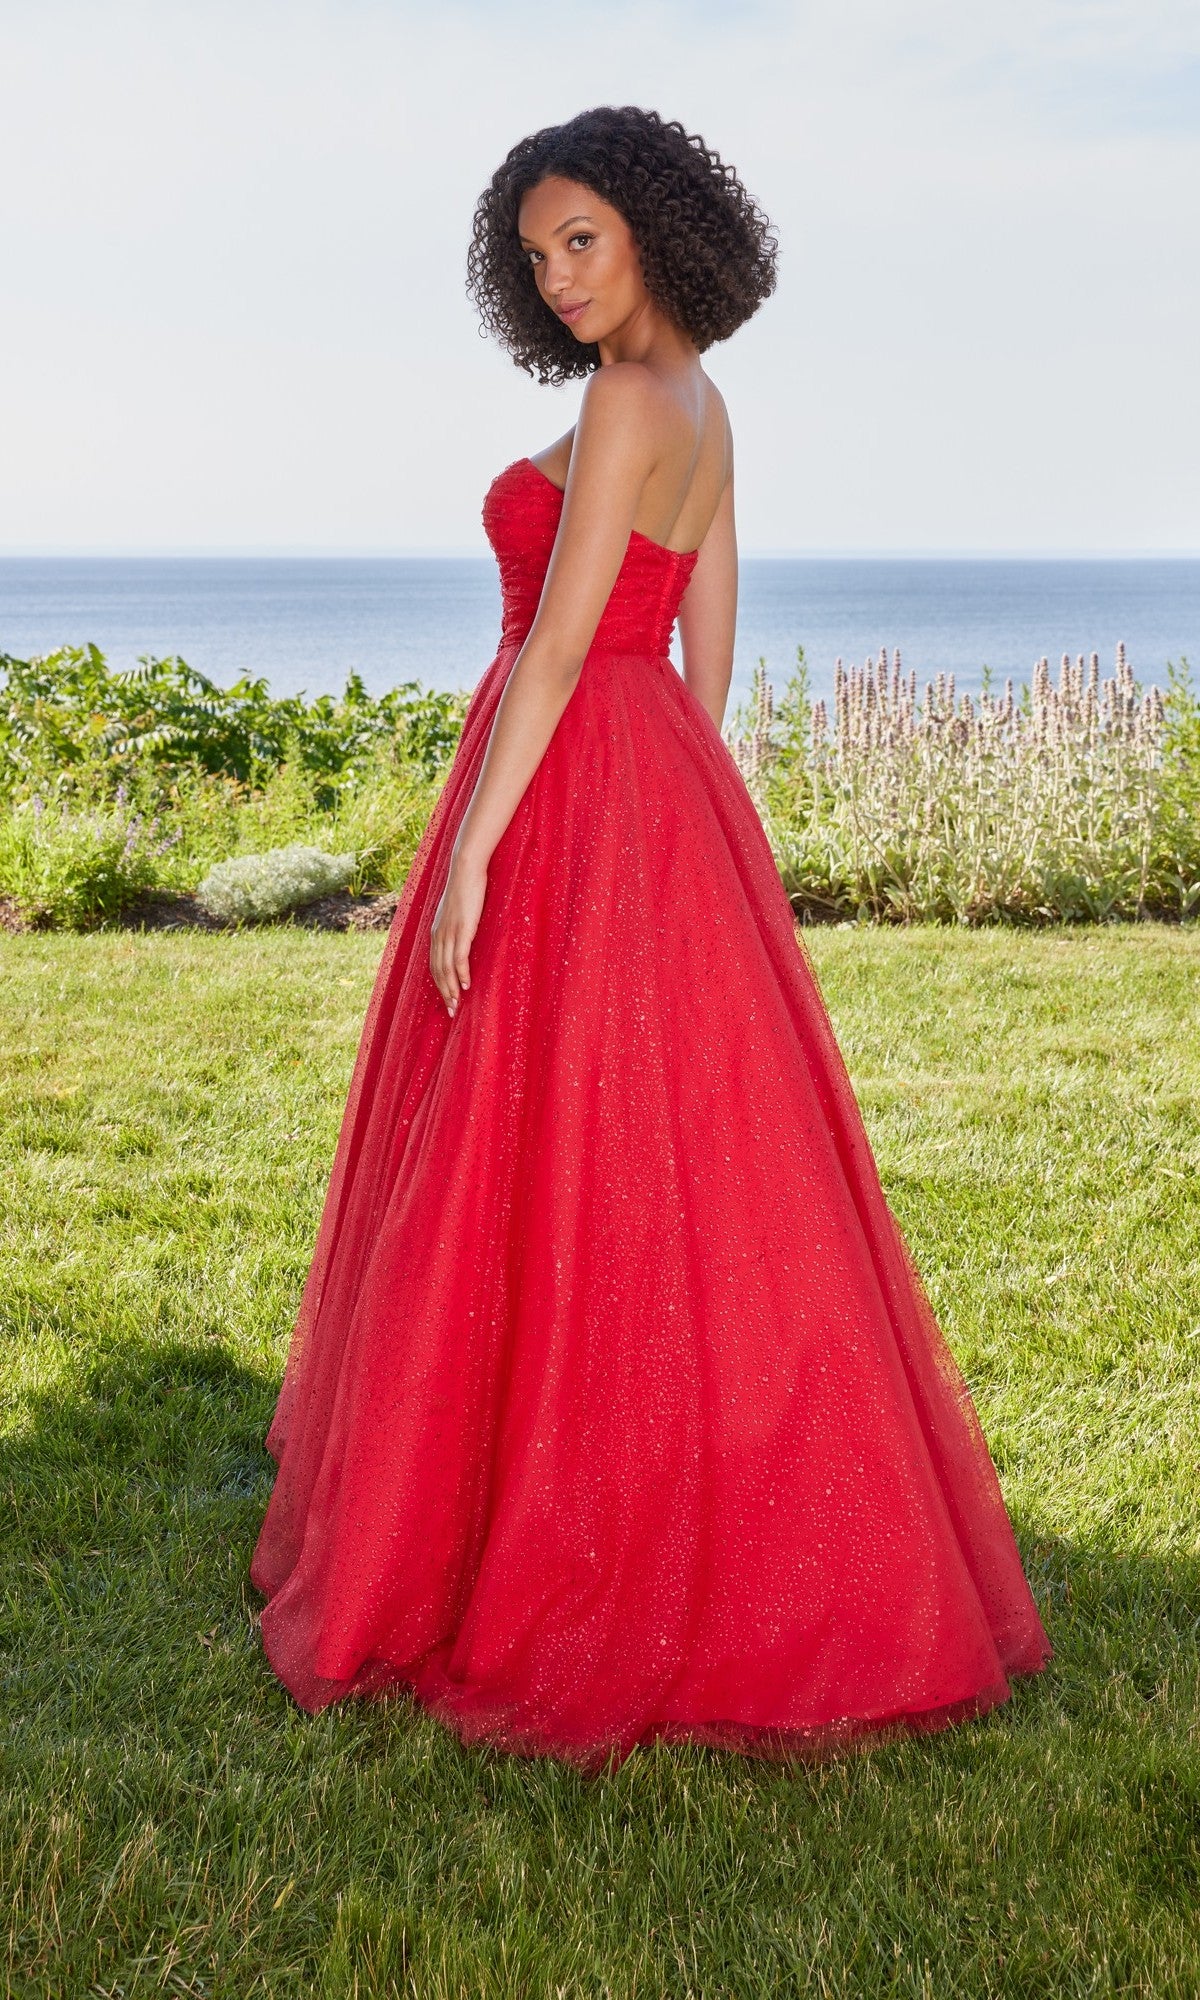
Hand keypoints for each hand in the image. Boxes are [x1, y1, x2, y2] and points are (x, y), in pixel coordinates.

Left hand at [429, 852, 487, 1016]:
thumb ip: (457, 925)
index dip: (439, 984)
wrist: (465, 870)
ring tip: (457, 1005)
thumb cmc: (465, 889)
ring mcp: (449, 933)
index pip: (434, 964)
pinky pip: (459, 958)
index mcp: (436, 932)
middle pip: (438, 971)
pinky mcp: (462, 929)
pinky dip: (461, 974)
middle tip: (451, 1011)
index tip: (447, 999)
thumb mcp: (457, 911)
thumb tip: (464, 936)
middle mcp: (438, 935)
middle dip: (444, 993)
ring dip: (451, 989)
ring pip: (446, 968)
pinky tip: (466, 985)